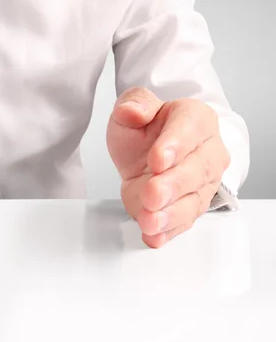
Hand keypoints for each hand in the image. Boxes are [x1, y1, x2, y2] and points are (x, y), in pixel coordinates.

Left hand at [107, 87, 230, 247]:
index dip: (174, 145)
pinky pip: (183, 222)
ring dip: (171, 214)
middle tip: (151, 194)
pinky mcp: (191, 206)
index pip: (190, 129)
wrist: (147, 154)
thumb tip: (132, 111)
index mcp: (196, 119)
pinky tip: (154, 236)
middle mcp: (208, 151)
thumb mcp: (134, 108)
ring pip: (193, 200)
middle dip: (172, 185)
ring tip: (149, 220)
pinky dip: (168, 231)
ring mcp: (203, 182)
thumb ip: (134, 105)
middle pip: (197, 170)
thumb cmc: (147, 130)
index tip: (157, 159)